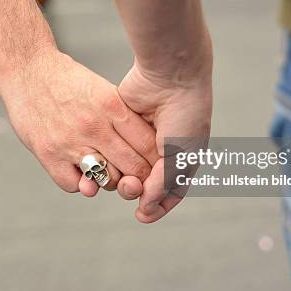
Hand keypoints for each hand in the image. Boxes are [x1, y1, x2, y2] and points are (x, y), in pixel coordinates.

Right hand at [0, 49, 158, 194]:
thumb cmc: (67, 79)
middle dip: (140, 176)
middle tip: (137, 176)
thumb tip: (146, 146)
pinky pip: (74, 185)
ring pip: (106, 180)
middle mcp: (93, 126)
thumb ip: (122, 118)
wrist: (27, 69)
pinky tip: (81, 171)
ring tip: (108, 171)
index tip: (156, 164)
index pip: (147, 144)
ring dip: (111, 181)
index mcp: (111, 105)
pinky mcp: (48, 153)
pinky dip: (81, 184)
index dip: (156, 159)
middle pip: (132, 166)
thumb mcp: (103, 90)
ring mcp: (70, 142)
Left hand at [117, 39, 212, 222]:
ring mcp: (143, 137)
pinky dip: (112, 158)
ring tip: (121, 178)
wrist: (172, 75)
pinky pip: (116, 148)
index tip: (142, 214)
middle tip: (129, 186)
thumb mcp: (179, 154)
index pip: (171, 192)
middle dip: (137, 190)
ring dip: (123, 177)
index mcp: (184, 158)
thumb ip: (162, 183)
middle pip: (146, 183)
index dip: (158, 206)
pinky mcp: (124, 124)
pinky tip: (105, 165)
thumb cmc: (185, 114)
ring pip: (128, 168)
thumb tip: (145, 207)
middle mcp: (164, 150)